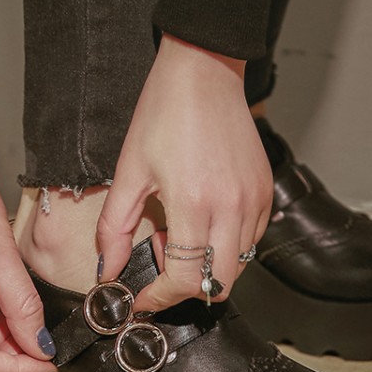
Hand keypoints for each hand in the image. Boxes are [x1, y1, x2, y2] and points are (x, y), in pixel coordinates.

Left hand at [97, 35, 272, 310]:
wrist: (204, 72)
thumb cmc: (164, 113)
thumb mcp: (129, 171)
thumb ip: (115, 228)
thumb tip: (107, 270)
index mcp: (194, 203)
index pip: (185, 279)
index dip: (159, 298)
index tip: (142, 299)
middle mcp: (232, 207)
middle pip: (218, 285)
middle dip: (185, 290)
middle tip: (160, 270)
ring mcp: (254, 201)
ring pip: (237, 266)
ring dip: (206, 267)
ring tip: (180, 236)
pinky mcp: (265, 192)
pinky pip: (250, 240)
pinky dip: (225, 246)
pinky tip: (203, 222)